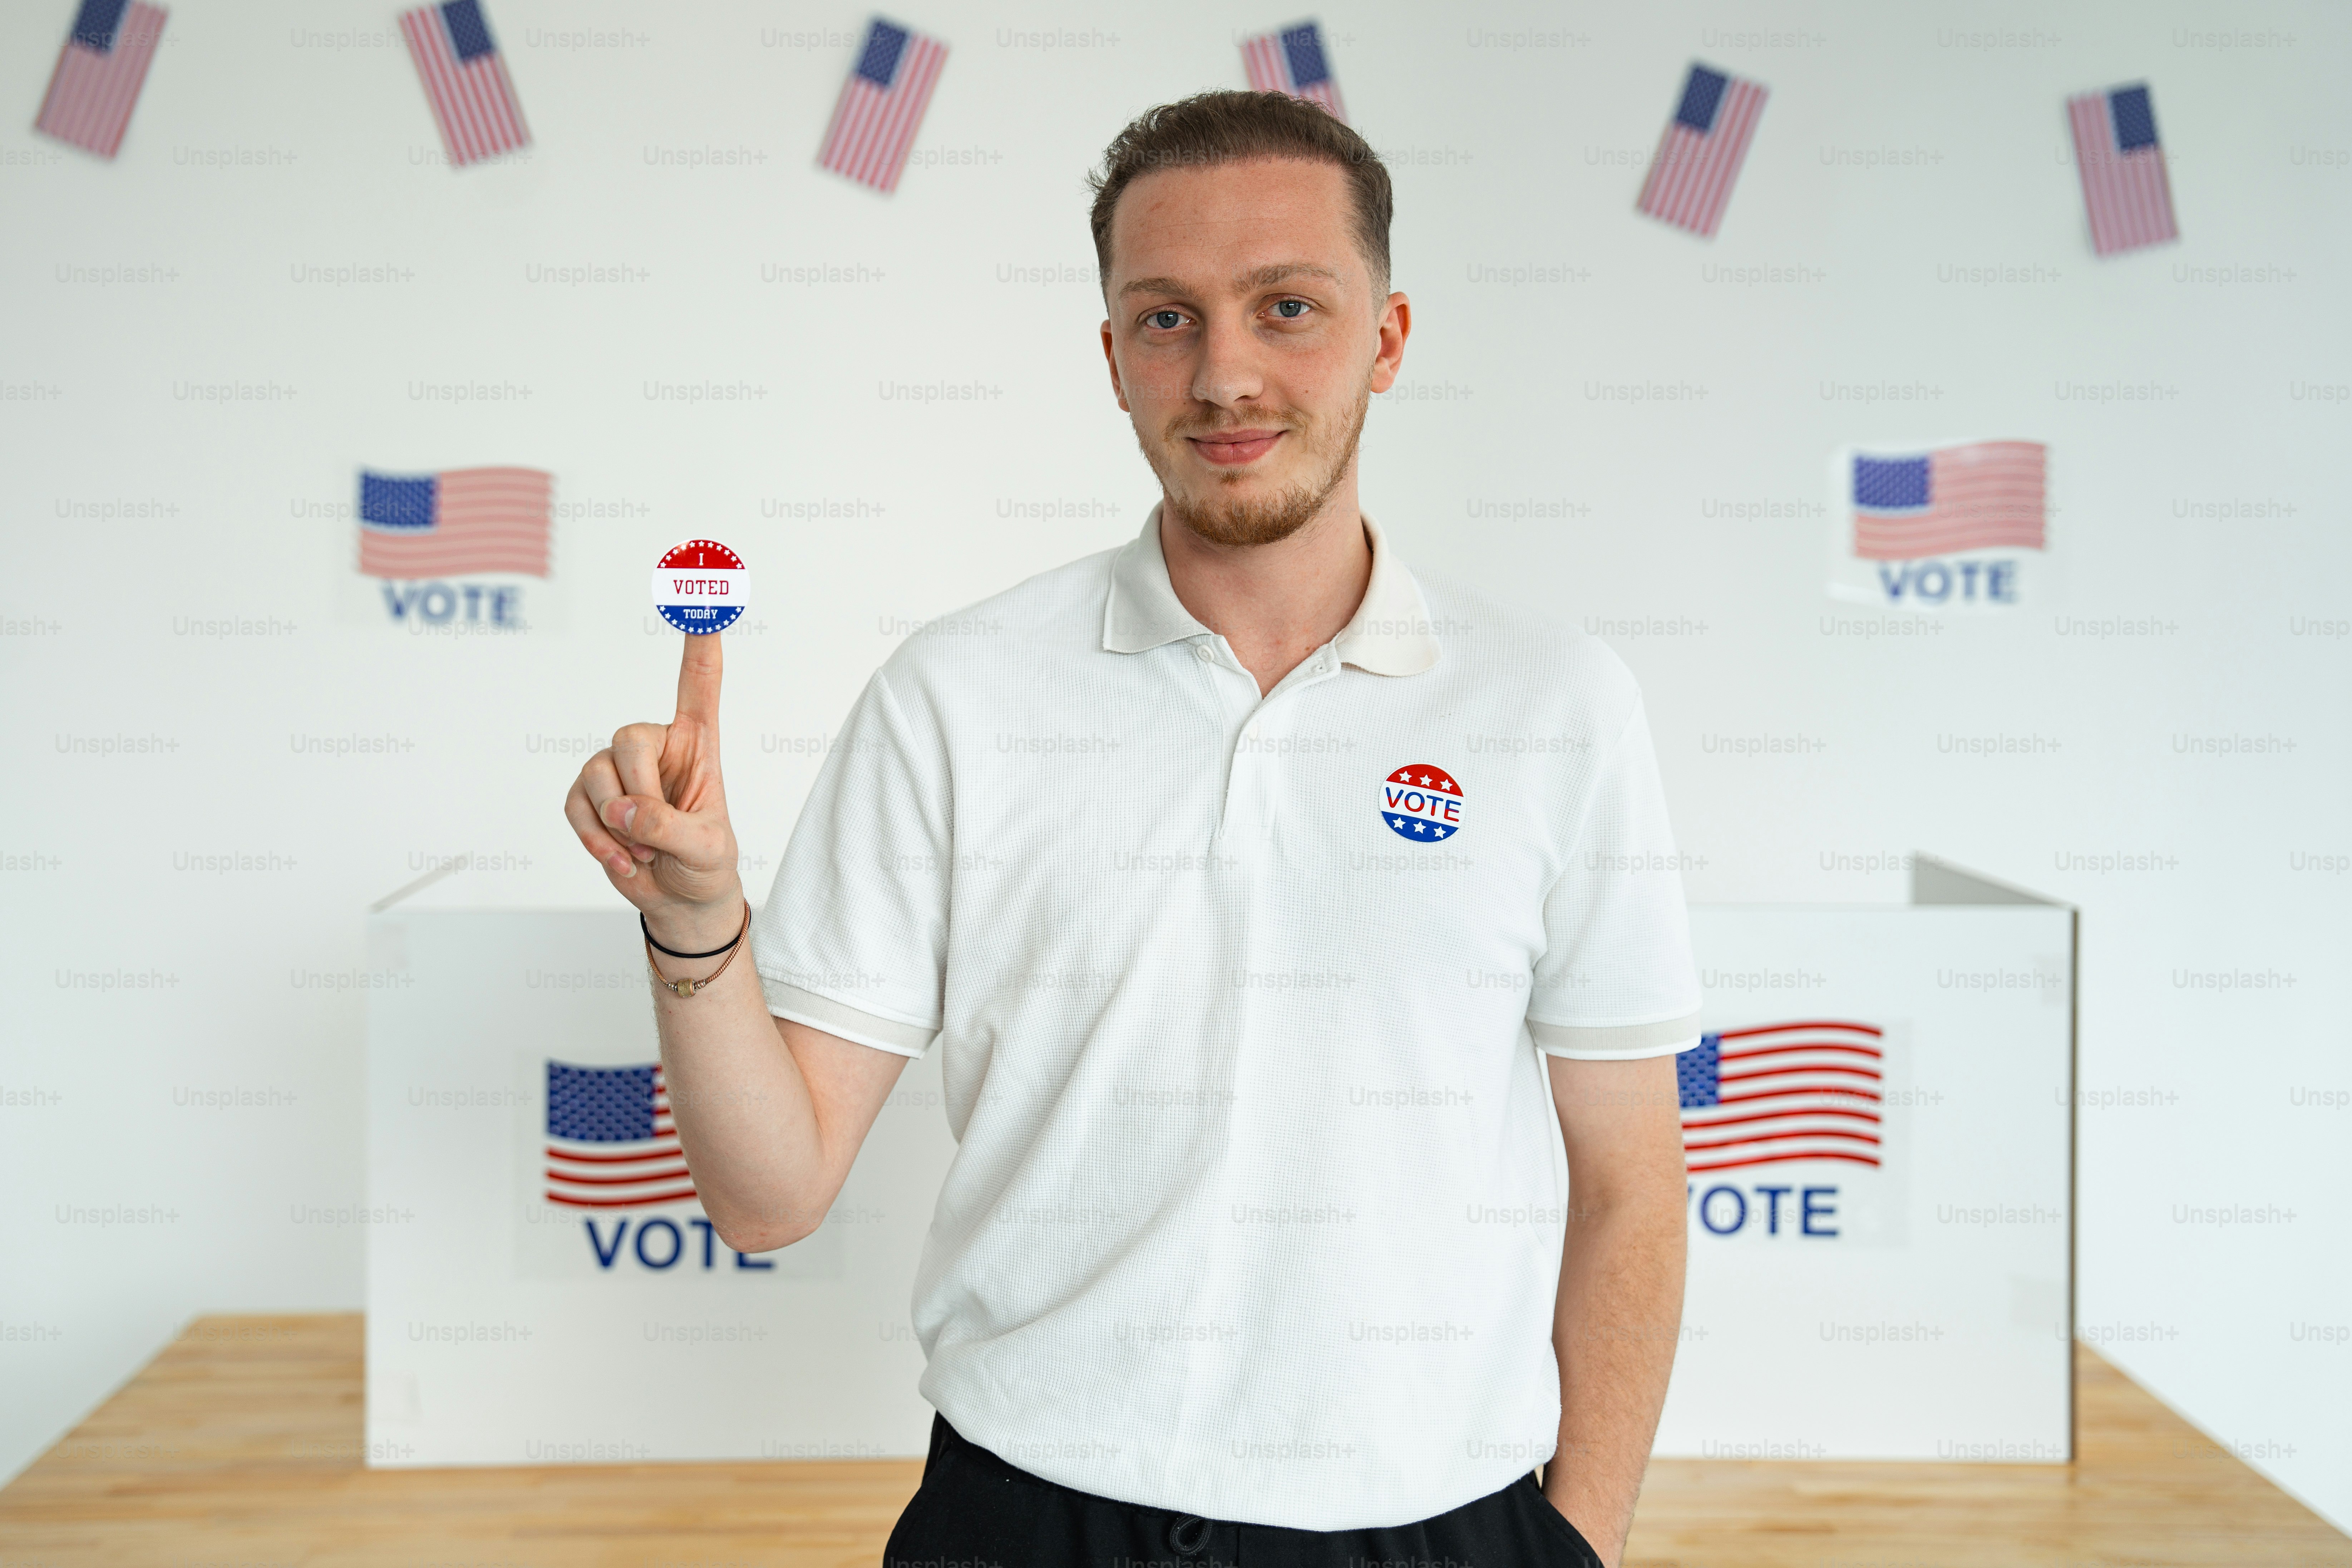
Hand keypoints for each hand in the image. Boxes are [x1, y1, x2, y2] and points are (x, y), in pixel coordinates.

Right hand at [564, 631, 742, 938]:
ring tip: (646, 851)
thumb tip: (625, 809)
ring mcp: (619, 769)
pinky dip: (596, 840)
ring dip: (618, 826)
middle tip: (658, 836)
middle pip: (628, 741)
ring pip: (597, 775)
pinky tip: (623, 860)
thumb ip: (671, 827)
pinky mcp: (591, 797)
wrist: (681, 900)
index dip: (701, 640)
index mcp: (698, 742)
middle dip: (640, 795)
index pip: (700, 681)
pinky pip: (576, 806)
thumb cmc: (706, 865)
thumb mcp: (708, 849)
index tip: (703, 595)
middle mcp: (657, 745)